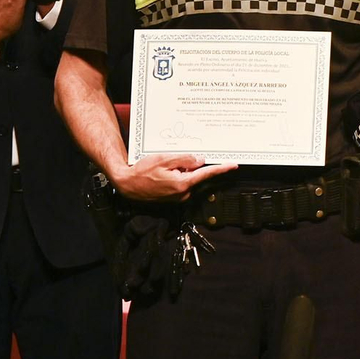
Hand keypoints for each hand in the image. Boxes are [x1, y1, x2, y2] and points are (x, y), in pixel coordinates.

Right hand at [112, 153, 236, 202]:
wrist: (126, 184)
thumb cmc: (142, 172)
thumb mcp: (164, 160)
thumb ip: (185, 159)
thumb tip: (200, 160)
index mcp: (183, 184)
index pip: (206, 173)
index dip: (221, 168)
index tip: (233, 165)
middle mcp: (183, 194)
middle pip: (195, 175)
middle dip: (188, 166)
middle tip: (171, 163)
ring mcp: (178, 197)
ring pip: (187, 179)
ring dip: (180, 172)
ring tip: (162, 169)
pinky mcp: (173, 198)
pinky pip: (180, 184)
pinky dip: (176, 177)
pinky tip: (162, 174)